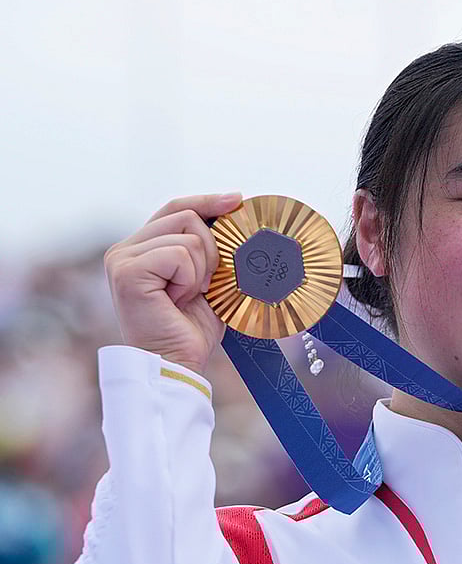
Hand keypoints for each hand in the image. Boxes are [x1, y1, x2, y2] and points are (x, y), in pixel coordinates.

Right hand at [104, 193, 242, 374]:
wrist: (176, 363)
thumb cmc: (192, 329)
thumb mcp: (207, 280)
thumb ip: (209, 249)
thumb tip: (236, 214)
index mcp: (142, 248)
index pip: (176, 208)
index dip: (207, 201)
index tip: (237, 200)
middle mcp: (125, 249)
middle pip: (186, 216)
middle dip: (211, 250)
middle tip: (204, 286)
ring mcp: (122, 258)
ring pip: (188, 236)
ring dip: (201, 270)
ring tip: (187, 297)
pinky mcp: (126, 271)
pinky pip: (179, 254)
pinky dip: (190, 279)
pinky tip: (178, 300)